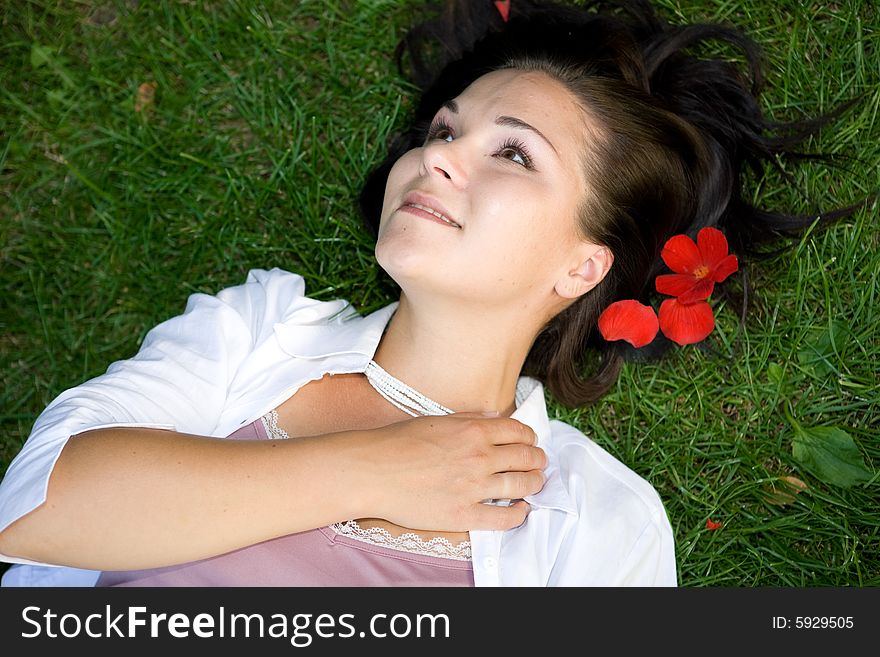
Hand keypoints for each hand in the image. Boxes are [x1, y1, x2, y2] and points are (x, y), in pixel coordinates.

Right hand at [360, 412, 546, 531]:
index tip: (531, 442)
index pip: (519, 432)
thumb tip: (495, 418)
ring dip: (535, 484)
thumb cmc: (398, 443)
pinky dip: (519, 514)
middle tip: (539, 463)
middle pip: (526, 458)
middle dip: (538, 460)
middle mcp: (480, 457)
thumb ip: (470, 418)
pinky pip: (504, 518)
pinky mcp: (464, 514)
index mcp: (474, 430)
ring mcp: (473, 487)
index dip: (530, 437)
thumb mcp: (437, 419)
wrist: (372, 471)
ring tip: (535, 484)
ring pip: (522, 486)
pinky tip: (522, 510)